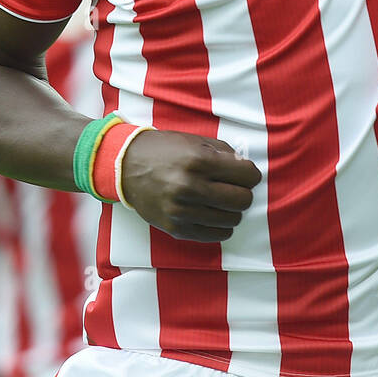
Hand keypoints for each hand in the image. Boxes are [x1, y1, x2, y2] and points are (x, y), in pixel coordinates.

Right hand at [120, 130, 260, 243]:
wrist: (127, 166)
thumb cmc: (164, 151)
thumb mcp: (195, 141)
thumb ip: (225, 153)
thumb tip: (247, 169)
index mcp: (198, 161)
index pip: (247, 175)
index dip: (251, 174)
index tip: (246, 174)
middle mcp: (190, 187)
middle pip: (242, 200)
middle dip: (244, 193)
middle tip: (234, 188)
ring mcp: (182, 211)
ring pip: (231, 219)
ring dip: (231, 210)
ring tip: (221, 201)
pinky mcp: (176, 228)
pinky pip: (215, 235)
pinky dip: (221, 226)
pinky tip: (213, 214)